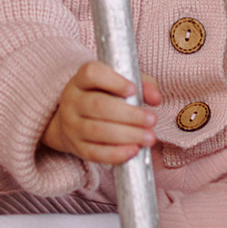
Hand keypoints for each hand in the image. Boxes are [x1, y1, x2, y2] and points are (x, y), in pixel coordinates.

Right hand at [42, 60, 157, 166]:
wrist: (74, 119)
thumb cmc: (104, 96)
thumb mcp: (121, 83)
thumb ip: (142, 85)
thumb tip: (155, 98)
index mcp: (81, 79)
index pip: (92, 74)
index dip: (114, 81)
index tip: (134, 90)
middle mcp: (72, 100)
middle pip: (98, 105)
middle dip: (129, 114)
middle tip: (152, 120)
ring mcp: (71, 125)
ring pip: (97, 131)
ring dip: (127, 135)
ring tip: (149, 137)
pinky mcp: (76, 147)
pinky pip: (94, 153)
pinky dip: (116, 153)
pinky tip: (134, 151)